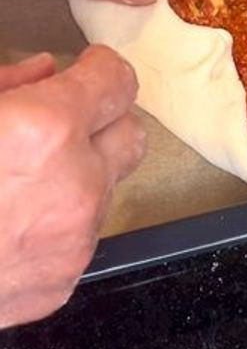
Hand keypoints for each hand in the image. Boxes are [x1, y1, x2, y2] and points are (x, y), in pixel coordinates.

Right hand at [0, 46, 144, 328]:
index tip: (89, 66)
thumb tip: (43, 71)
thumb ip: (6, 82)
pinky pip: (80, 238)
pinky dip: (58, 222)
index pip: (117, 81)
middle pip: (132, 134)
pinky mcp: (63, 281)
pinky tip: (11, 225)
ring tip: (21, 180)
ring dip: (79, 174)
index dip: (103, 68)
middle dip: (105, 120)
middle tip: (68, 118)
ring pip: (106, 189)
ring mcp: (74, 240)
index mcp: (45, 130)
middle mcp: (76, 185)